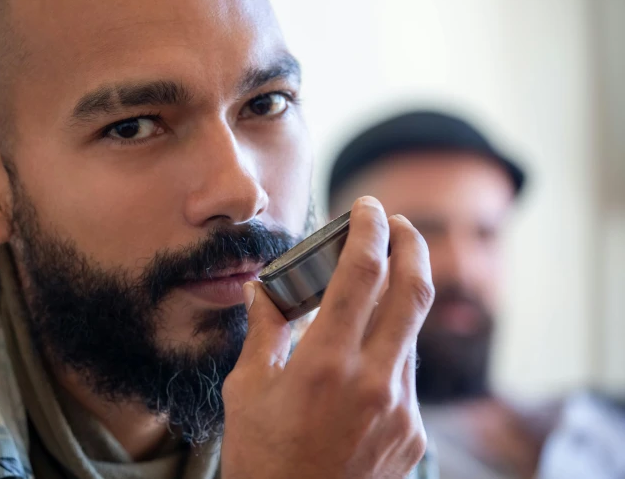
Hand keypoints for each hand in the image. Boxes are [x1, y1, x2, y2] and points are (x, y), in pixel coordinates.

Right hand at [221, 196, 433, 478]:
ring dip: (398, 299)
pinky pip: (405, 372)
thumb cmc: (262, 458)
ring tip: (370, 291)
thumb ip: (264, 329)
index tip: (368, 208)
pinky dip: (388, 348)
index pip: (363, 274)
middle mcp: (374, 381)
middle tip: (399, 225)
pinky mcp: (413, 430)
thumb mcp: (247, 389)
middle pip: (414, 290)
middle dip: (412, 244)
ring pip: (410, 332)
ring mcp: (401, 409)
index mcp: (326, 364)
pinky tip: (361, 358)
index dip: (369, 229)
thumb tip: (266, 288)